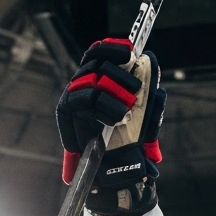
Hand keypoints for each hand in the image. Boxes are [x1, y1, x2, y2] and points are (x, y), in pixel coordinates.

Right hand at [55, 37, 166, 194]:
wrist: (118, 166)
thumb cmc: (132, 137)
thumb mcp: (147, 111)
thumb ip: (149, 89)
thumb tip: (149, 60)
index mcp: (101, 78)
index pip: (100, 51)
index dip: (113, 48)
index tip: (130, 52)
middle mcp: (84, 83)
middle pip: (98, 63)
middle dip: (120, 76)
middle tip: (135, 94)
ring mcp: (74, 96)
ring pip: (93, 79)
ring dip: (115, 93)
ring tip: (126, 111)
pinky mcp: (66, 111)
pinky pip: (85, 98)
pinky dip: (105, 106)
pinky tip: (116, 118)